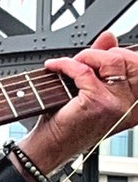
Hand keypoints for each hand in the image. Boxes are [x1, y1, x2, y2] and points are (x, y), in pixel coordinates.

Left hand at [27, 32, 137, 170]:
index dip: (118, 54)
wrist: (52, 145)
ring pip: (110, 61)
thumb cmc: (69, 122)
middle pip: (128, 60)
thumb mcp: (92, 89)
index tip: (99, 57)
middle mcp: (132, 105)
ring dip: (85, 56)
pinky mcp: (98, 103)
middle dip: (102, 53)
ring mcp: (118, 105)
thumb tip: (109, 36)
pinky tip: (53, 67)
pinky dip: (64, 64)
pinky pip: (83, 70)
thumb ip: (103, 63)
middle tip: (81, 61)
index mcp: (136, 103)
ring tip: (70, 65)